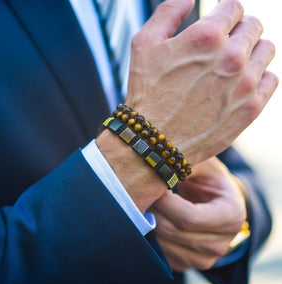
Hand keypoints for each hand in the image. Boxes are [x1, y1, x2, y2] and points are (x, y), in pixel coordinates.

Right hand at [97, 0, 277, 211]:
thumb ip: (169, 11)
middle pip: (254, 26)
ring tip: (233, 64)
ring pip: (267, 50)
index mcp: (207, 36)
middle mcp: (232, 57)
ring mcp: (245, 84)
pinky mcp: (250, 109)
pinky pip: (271, 80)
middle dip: (239, 30)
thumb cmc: (147, 94)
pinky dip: (260, 76)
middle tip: (224, 45)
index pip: (234, 7)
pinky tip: (241, 84)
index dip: (225, 13)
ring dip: (252, 51)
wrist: (155, 141)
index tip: (219, 23)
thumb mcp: (144, 44)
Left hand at [150, 157, 245, 271]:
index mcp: (232, 215)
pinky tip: (150, 220)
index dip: (165, 203)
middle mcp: (223, 243)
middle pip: (175, 232)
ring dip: (150, 225)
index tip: (152, 186)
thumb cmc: (207, 177)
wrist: (211, 197)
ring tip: (145, 204)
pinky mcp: (189, 263)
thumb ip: (186, 163)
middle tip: (142, 194)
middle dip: (154, 211)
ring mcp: (206, 257)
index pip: (190, 217)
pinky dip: (152, 239)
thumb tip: (160, 166)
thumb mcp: (202, 163)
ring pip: (166, 246)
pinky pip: (163, 257)